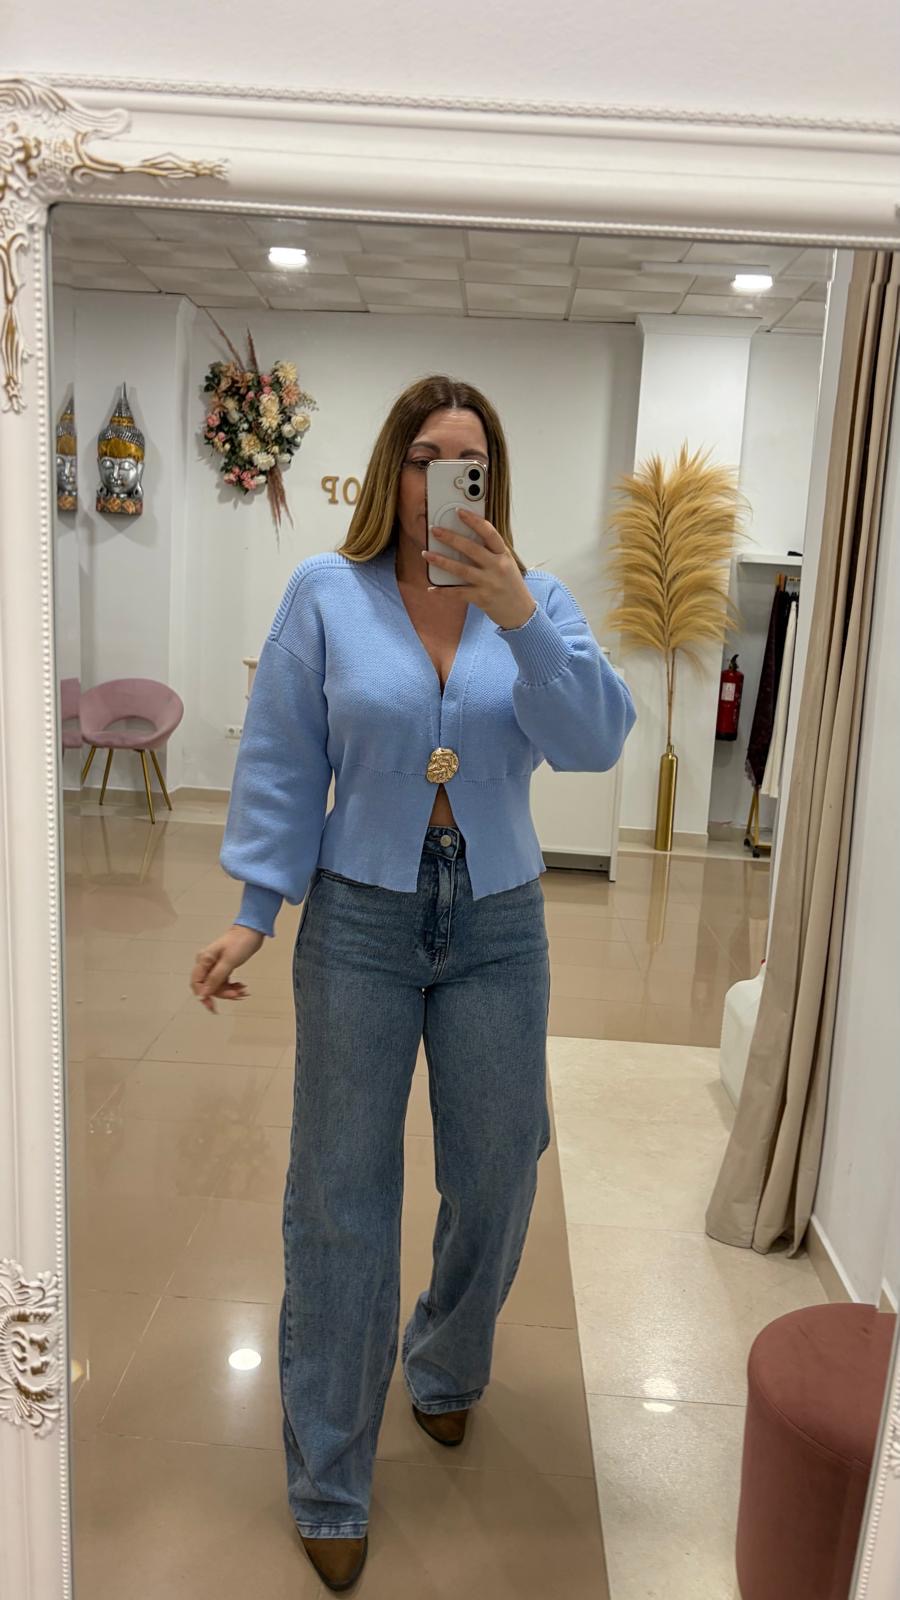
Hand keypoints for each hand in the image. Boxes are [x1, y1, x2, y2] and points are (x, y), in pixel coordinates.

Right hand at [190, 924, 263, 1013]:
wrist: (252, 931)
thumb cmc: (240, 942)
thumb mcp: (228, 962)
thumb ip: (215, 978)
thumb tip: (203, 994)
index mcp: (204, 960)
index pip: (197, 983)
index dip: (203, 996)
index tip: (213, 1006)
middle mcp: (206, 964)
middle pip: (208, 986)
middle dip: (222, 993)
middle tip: (237, 995)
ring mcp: (215, 966)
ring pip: (218, 986)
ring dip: (230, 991)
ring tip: (243, 990)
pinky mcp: (223, 967)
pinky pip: (224, 982)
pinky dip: (233, 986)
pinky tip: (242, 987)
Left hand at [424, 508, 537, 630]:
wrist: (521, 612)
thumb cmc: (511, 585)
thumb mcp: (506, 564)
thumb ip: (490, 552)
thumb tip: (464, 539)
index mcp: (503, 555)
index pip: (489, 533)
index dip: (474, 521)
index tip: (459, 512)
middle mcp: (497, 567)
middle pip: (471, 549)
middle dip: (450, 538)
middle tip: (435, 530)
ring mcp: (489, 583)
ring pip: (461, 569)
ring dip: (441, 561)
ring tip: (426, 554)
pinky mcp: (481, 598)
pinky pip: (458, 593)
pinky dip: (443, 591)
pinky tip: (431, 588)